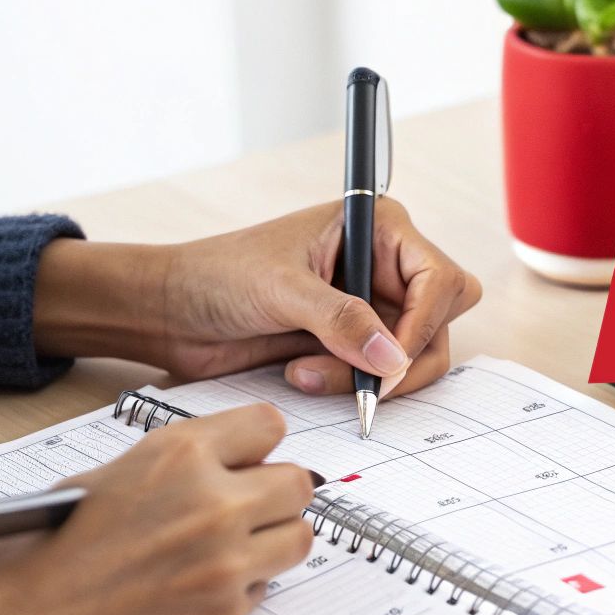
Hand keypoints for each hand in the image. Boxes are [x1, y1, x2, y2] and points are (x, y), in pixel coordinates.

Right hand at [0, 404, 313, 614]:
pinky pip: (265, 589)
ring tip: (227, 553)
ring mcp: (225, 559)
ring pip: (297, 538)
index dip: (257, 447)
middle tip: (247, 512)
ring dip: (270, 544)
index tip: (249, 462)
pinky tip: (196, 591)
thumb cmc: (43, 551)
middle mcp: (212, 500)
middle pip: (297, 483)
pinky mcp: (225, 612)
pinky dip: (241, 590)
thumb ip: (177, 468)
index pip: (268, 425)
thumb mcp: (107, 478)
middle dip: (275, 497)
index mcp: (178, 453)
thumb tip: (229, 468)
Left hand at [33, 198, 481, 397]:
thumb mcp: (281, 289)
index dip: (424, 324)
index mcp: (377, 228)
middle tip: (367, 383)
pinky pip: (382, 376)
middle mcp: (384, 265)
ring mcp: (371, 307)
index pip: (440, 278)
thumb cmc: (217, 276)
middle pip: (442, 321)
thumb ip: (341, 320)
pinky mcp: (353, 344)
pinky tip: (304, 375)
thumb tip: (392, 357)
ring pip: (415, 356)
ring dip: (368, 377)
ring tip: (308, 373)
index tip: (389, 364)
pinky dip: (353, 387)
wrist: (172, 313)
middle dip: (405, 356)